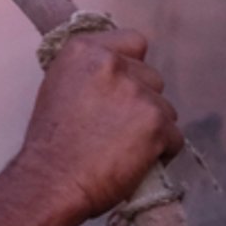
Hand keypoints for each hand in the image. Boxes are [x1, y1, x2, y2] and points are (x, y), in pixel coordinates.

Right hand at [16, 31, 181, 223]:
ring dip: (152, 128)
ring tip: (124, 149)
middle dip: (142, 101)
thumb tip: (119, 73)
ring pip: (166, 108)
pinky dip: (161, 152)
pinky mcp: (156, 123)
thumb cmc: (51, 145)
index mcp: (84, 50)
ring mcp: (137, 93)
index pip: (133, 42)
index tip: (121, 88)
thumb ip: (90, 73)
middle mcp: (112, 64)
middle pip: (152, 78)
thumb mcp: (58, 88)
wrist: (51, 182)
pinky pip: (175, 137)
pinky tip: (135, 162)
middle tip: (117, 128)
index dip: (131, 67)